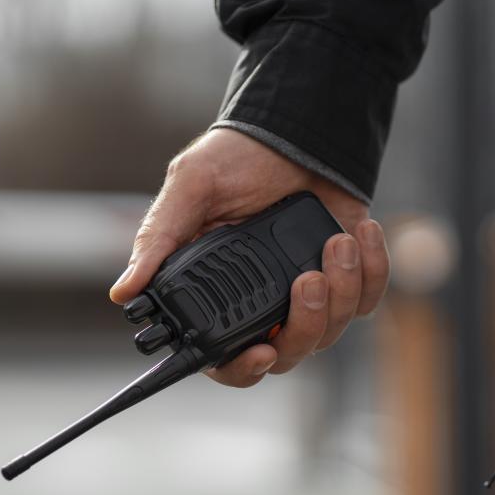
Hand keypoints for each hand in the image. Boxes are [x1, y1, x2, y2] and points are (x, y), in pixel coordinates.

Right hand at [109, 128, 389, 387]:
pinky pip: (367, 299)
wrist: (296, 128)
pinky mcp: (346, 278)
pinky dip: (371, 270)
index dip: (240, 367)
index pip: (222, 356)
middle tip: (308, 281)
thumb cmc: (236, 158)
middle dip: (304, 325)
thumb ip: (160, 240)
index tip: (260, 351)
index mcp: (215, 292)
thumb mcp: (190, 188)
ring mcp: (304, 294)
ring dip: (341, 291)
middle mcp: (260, 302)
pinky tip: (360, 234)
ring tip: (337, 243)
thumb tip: (122, 291)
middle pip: (284, 354)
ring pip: (329, 331)